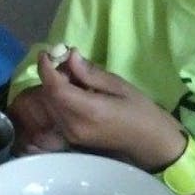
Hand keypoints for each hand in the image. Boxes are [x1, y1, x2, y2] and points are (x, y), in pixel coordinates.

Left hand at [24, 47, 185, 170]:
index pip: (56, 89)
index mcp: (89, 111)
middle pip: (49, 96)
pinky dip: (59, 99)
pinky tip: (75, 92)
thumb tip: (70, 56)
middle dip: (51, 75)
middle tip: (66, 62)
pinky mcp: (70, 138)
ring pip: (49, 105)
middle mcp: (74, 125)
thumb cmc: (140, 111)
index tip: (46, 52)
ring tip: (74, 76)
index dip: (46, 69)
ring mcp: (71, 135)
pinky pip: (56, 114)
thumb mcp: (120, 86)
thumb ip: (91, 73)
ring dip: (54, 87)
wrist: (148, 142)